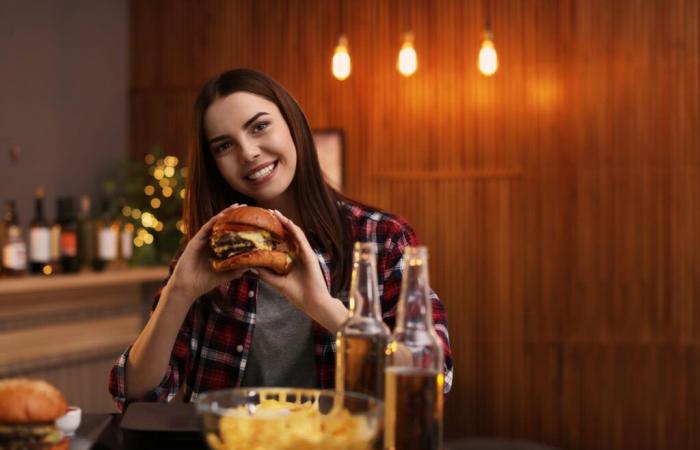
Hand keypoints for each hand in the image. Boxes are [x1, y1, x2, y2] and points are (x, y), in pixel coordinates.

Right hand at [167, 204, 247, 302]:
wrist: (187, 288)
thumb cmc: (204, 282)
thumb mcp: (225, 275)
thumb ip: (236, 269)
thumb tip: (252, 265)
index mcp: (216, 249)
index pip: (228, 233)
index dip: (237, 225)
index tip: (249, 218)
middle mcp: (209, 242)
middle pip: (222, 225)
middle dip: (232, 215)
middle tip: (245, 206)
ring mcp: (202, 241)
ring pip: (214, 224)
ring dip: (224, 214)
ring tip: (236, 206)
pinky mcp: (195, 241)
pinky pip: (205, 229)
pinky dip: (214, 221)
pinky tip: (222, 215)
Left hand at [255, 210, 346, 328]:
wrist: (312, 302)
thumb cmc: (297, 294)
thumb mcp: (277, 282)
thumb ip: (266, 274)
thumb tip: (251, 266)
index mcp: (292, 259)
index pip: (282, 241)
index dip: (274, 232)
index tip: (263, 223)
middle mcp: (299, 253)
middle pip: (288, 234)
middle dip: (279, 223)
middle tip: (268, 212)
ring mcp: (305, 253)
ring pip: (295, 233)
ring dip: (285, 222)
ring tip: (275, 213)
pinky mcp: (309, 255)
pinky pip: (301, 239)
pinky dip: (294, 230)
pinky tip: (287, 222)